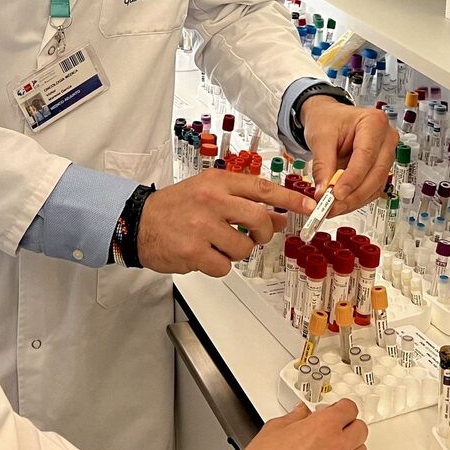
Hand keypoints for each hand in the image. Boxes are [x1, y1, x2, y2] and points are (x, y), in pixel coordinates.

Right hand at [136, 172, 315, 276]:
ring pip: (244, 247)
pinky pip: (224, 266)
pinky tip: (204, 255)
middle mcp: (212, 201)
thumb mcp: (210, 194)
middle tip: (257, 236)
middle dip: (264, 233)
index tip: (311, 206)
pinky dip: (218, 265)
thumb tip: (279, 217)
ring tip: (217, 245)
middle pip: (259, 219)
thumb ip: (243, 202)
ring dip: (236, 252)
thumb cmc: (176, 207)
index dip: (290, 199)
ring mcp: (202, 226)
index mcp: (218, 183)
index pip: (263, 188)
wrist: (138, 222)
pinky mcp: (193, 251)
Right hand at [242, 401, 368, 449]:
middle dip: (349, 426)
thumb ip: (296, 416)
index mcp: (324, 425)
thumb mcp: (278, 425)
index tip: (339, 411)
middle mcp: (337, 446)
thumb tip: (303, 412)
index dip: (343, 408)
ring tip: (338, 449)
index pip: (349, 409)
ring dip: (352, 448)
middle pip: (360, 429)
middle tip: (338, 428)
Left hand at [300, 99, 395, 214]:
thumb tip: (323, 191)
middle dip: (354, 194)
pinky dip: (357, 199)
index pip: (366, 155)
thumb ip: (322, 165)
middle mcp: (386, 138)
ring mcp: (386, 154)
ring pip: (376, 184)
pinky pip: (373, 189)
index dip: (352, 178)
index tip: (337, 194)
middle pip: (376, 173)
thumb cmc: (327, 120)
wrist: (328, 119)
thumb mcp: (320, 137)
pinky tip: (342, 203)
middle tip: (332, 206)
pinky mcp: (381, 168)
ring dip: (355, 200)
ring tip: (333, 207)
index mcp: (374, 122)